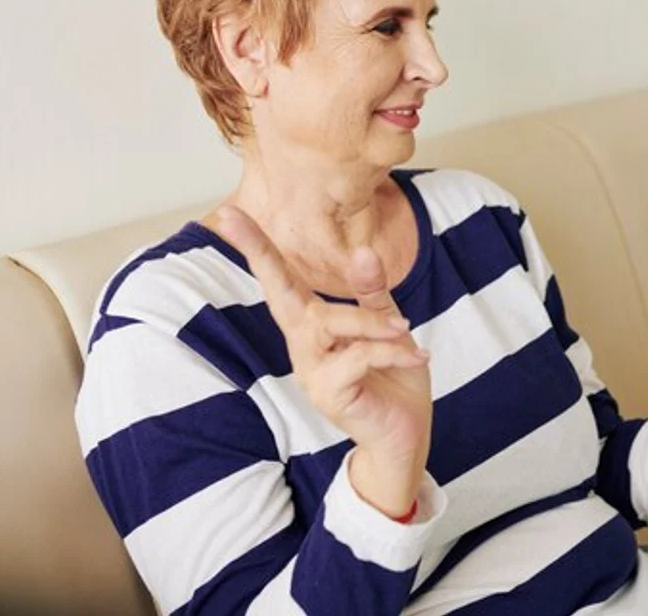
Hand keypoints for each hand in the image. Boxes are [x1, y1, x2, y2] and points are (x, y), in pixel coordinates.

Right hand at [217, 206, 432, 516]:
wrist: (406, 435)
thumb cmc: (392, 380)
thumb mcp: (386, 326)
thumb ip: (372, 292)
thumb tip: (361, 250)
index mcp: (312, 326)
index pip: (280, 281)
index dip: (256, 248)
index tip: (229, 211)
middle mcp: (303, 346)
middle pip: (282, 295)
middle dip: (261, 255)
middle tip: (231, 216)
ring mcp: (312, 372)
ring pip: (328, 323)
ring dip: (372, 322)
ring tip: (408, 331)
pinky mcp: (330, 394)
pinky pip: (358, 357)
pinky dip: (391, 350)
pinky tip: (417, 356)